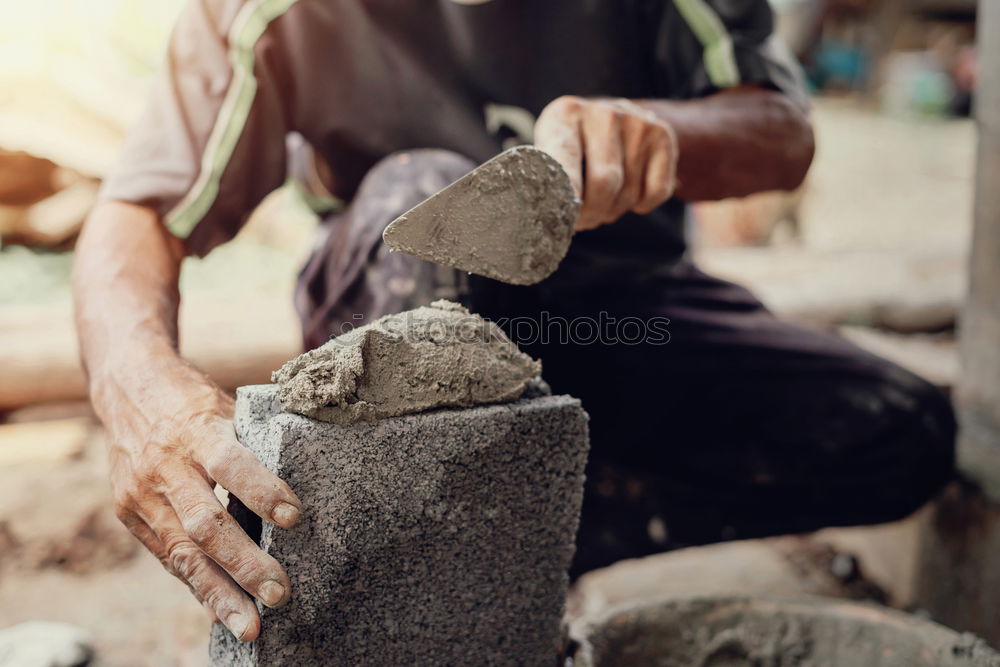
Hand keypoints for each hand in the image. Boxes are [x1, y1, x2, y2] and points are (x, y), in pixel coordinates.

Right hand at [98, 354, 301, 640]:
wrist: (129, 389)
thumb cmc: (197, 402)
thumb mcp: (227, 407)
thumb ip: (257, 442)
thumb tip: (312, 474)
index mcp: (197, 430)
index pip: (230, 463)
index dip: (261, 490)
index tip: (295, 517)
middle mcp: (166, 466)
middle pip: (205, 523)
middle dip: (244, 563)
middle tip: (281, 593)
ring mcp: (143, 495)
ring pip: (183, 554)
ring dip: (220, 594)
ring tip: (252, 626)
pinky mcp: (132, 516)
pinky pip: (170, 559)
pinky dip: (199, 587)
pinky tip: (225, 612)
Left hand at [534, 96, 678, 230]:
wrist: (611, 114)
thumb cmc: (570, 144)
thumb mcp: (550, 149)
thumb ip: (545, 180)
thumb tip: (539, 224)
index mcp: (565, 115)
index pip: (567, 166)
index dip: (566, 201)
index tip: (562, 222)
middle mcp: (604, 113)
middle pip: (604, 183)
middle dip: (591, 214)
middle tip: (582, 222)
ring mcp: (637, 122)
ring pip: (629, 193)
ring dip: (613, 211)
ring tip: (601, 203)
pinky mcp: (663, 135)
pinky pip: (656, 193)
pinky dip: (641, 206)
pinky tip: (628, 195)